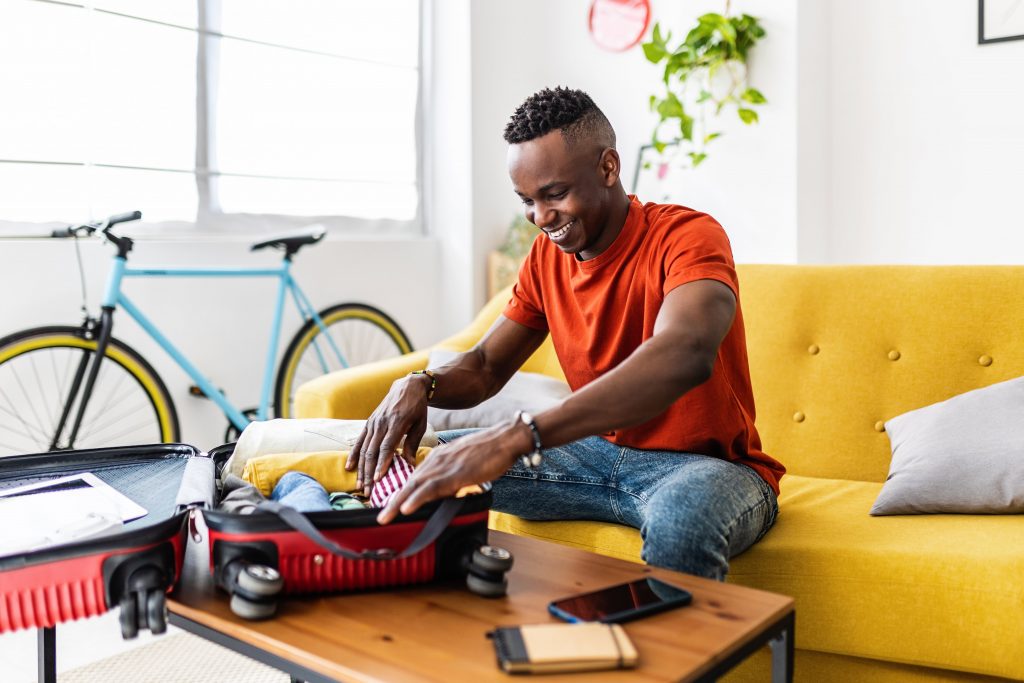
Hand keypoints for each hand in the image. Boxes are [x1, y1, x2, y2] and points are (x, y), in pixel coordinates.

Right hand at [348, 374, 430, 496]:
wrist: (407, 387)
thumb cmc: (417, 408)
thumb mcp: (421, 424)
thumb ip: (413, 443)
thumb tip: (410, 464)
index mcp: (397, 423)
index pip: (387, 447)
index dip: (382, 463)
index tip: (378, 479)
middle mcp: (382, 423)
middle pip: (372, 451)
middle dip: (369, 473)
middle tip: (368, 491)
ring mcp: (373, 423)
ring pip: (364, 449)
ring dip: (361, 469)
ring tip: (360, 485)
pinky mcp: (368, 423)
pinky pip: (359, 441)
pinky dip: (353, 455)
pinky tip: (349, 467)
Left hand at [376, 419, 530, 523]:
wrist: (506, 439)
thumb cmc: (490, 451)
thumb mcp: (465, 462)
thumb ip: (453, 474)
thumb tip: (448, 490)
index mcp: (438, 457)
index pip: (414, 477)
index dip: (401, 493)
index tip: (390, 506)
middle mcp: (437, 461)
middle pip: (409, 482)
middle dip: (392, 500)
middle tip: (380, 515)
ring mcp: (445, 467)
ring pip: (415, 486)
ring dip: (398, 502)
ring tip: (385, 516)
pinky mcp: (456, 474)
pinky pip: (432, 488)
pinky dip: (417, 498)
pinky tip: (406, 507)